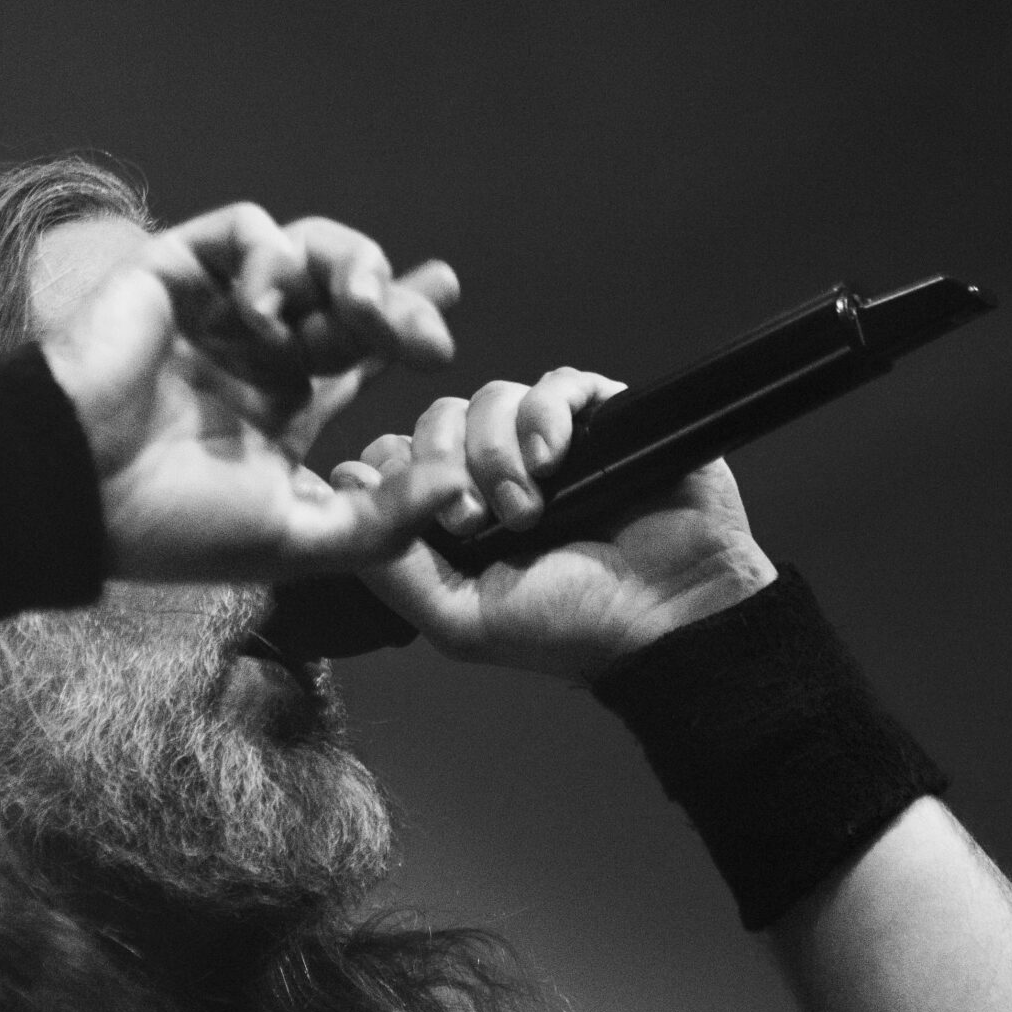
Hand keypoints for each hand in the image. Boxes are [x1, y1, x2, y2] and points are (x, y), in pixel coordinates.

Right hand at [42, 204, 473, 585]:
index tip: (444, 304)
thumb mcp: (297, 536)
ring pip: (307, 251)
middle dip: (393, 302)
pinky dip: (272, 259)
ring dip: (349, 270)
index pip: (355, 353)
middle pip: (344, 296)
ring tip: (362, 307)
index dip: (401, 327)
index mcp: (278, 409)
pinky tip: (264, 314)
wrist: (79, 493)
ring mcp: (216, 311)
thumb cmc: (174, 526)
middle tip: (426, 329)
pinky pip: (246, 231)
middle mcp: (251, 353)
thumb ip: (381, 520)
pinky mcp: (178, 271)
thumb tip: (459, 485)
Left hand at [337, 368, 778, 677]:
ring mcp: (549, 441)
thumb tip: (345, 485)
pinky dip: (546, 415)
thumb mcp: (459, 619)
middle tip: (477, 518)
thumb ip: (394, 568)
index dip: (401, 471)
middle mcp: (497, 471)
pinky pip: (556, 384)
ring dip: (499, 450)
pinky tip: (555, 459)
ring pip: (492, 398)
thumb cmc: (567, 628)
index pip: (400, 457)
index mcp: (458, 514)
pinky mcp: (602, 417)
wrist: (667, 619)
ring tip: (530, 505)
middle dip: (449, 464)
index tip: (427, 513)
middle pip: (438, 419)